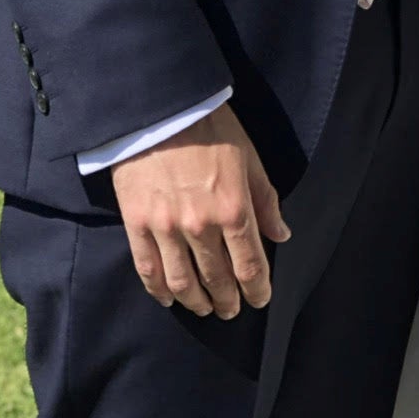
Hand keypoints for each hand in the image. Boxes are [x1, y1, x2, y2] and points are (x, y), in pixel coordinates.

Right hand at [111, 103, 287, 319]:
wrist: (161, 106)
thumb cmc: (211, 126)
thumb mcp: (250, 158)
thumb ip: (265, 200)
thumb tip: (281, 235)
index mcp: (234, 209)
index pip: (250, 266)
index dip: (257, 290)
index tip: (260, 299)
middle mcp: (201, 226)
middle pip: (218, 279)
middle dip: (228, 300)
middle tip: (231, 310)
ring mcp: (166, 228)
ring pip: (183, 282)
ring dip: (196, 301)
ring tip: (204, 308)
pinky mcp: (137, 224)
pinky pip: (148, 269)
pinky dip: (159, 289)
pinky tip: (168, 298)